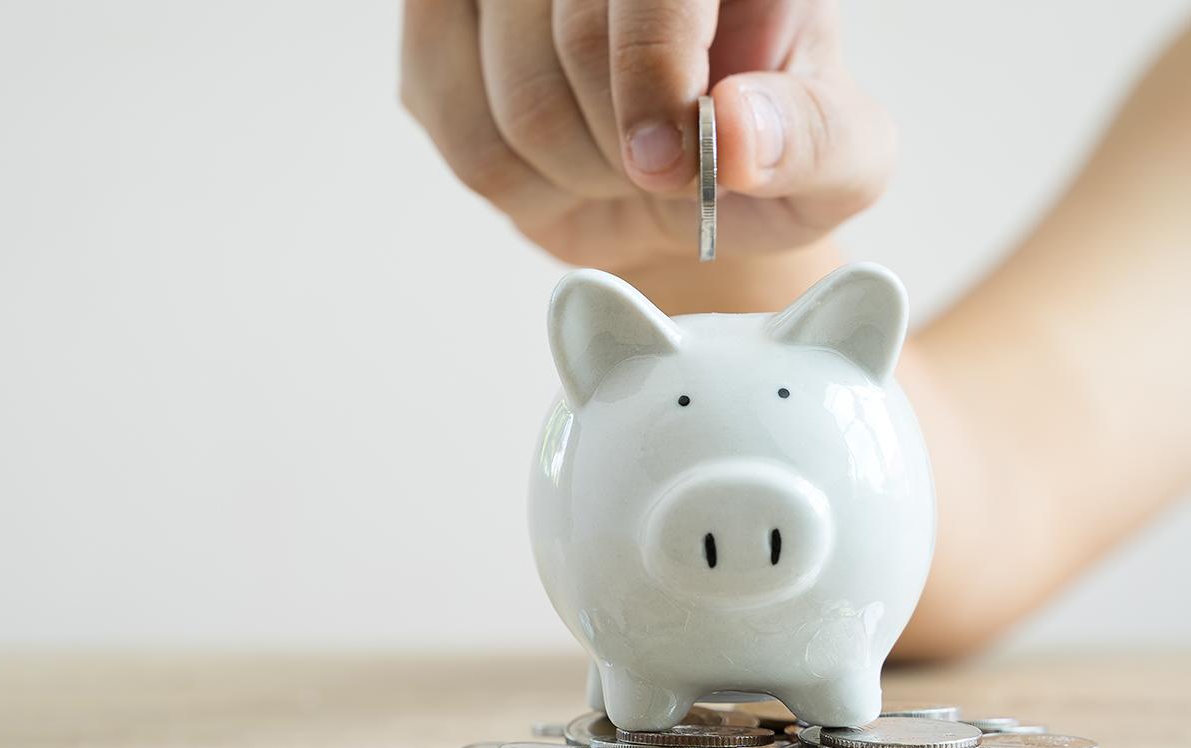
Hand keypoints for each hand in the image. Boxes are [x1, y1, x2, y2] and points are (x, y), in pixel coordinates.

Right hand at [401, 0, 895, 269]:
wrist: (675, 190)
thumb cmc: (761, 161)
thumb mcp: (837, 164)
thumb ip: (817, 139)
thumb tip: (739, 134)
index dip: (654, 74)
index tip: (669, 163)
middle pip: (574, 40)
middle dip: (624, 148)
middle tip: (658, 169)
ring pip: (517, 98)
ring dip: (576, 172)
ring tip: (615, 164)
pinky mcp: (443, 25)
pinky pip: (461, 133)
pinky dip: (520, 184)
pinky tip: (559, 164)